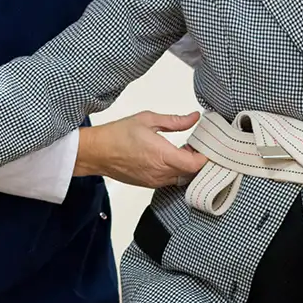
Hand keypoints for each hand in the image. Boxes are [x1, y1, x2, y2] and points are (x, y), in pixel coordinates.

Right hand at [75, 111, 208, 189]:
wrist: (96, 152)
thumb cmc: (118, 135)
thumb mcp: (148, 120)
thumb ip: (175, 121)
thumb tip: (194, 117)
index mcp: (163, 156)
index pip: (196, 164)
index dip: (205, 156)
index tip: (206, 145)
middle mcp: (160, 173)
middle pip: (192, 173)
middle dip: (198, 160)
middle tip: (196, 144)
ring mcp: (154, 181)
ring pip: (182, 178)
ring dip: (186, 166)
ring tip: (183, 149)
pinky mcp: (148, 184)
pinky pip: (170, 180)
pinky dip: (175, 171)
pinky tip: (170, 157)